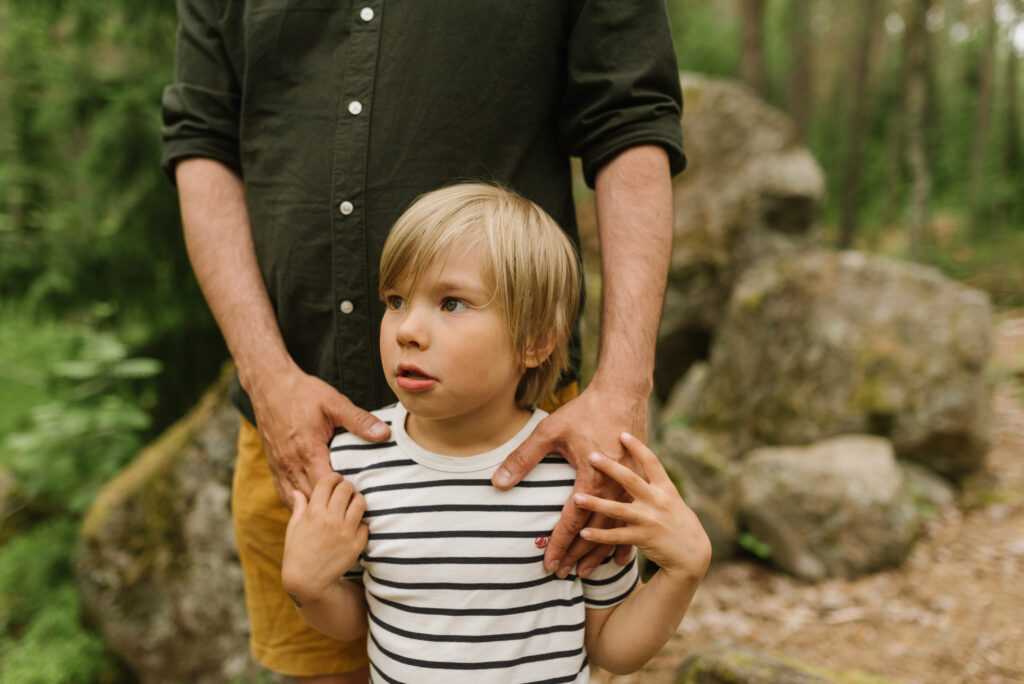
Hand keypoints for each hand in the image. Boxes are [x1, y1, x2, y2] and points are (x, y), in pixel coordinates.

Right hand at [249, 365, 389, 506]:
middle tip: (351, 508)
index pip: (327, 486)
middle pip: (312, 499)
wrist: (269, 385)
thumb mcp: (334, 403)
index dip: (343, 494)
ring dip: (314, 508)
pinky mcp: (273, 466)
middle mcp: (290, 464)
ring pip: (296, 501)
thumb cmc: (303, 393)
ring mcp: (279, 467)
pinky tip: (314, 504)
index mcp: (307, 450)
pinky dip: (300, 503)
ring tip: (335, 511)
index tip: (360, 494)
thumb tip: (384, 434)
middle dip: (331, 507)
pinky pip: (286, 494)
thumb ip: (359, 421)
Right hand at [282, 473, 368, 604]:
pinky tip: (354, 526)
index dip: (333, 477)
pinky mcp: (356, 545)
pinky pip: (366, 524)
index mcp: (313, 513)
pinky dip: (361, 523)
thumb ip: (299, 507)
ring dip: (357, 500)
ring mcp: (345, 532)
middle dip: (346, 486)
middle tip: (345, 491)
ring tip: (353, 505)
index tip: (335, 479)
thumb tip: (298, 491)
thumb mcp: (294, 529)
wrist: (308, 582)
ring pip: (360, 502)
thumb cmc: (297, 553)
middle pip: (346, 488)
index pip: (328, 482)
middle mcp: (331, 520)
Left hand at [492, 385, 646, 577]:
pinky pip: (630, 518)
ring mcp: (630, 487)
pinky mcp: (638, 483)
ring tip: (585, 573)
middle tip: (562, 574)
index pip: (572, 520)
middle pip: (593, 531)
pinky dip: (622, 539)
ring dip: (598, 552)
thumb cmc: (585, 411)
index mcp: (592, 477)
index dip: (559, 543)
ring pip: (614, 529)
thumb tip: (498, 483)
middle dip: (576, 555)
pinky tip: (618, 557)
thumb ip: (523, 459)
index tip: (548, 562)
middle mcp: (614, 488)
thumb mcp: (550, 432)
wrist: (623, 393)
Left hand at [575, 433, 710, 579]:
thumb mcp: (670, 499)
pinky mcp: (644, 538)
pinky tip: (583, 532)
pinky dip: (600, 536)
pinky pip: (618, 537)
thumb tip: (630, 467)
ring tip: (576, 498)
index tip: (622, 433)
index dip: (637, 447)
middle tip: (591, 455)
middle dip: (610, 467)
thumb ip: (652, 485)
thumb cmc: (677, 522)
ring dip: (596, 504)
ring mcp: (650, 520)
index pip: (651, 462)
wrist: (693, 553)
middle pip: (631, 480)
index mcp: (665, 488)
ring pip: (619, 510)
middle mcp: (658, 501)